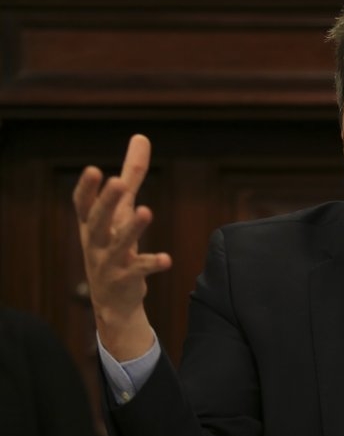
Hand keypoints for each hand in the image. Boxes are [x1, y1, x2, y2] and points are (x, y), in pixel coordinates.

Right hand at [73, 134, 171, 359]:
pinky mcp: (126, 279)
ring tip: (147, 211)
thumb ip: (133, 174)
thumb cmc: (115, 242)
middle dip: (107, 200)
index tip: (92, 170)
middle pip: (99, 219)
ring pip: (120, 243)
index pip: (83, 204)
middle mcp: (97, 241)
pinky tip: (167, 259)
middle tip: (117, 181)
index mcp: (92, 223)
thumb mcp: (122, 208)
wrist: (111, 299)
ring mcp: (109, 261)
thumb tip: (141, 136)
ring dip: (133, 228)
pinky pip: (139, 270)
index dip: (87, 189)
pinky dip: (152, 264)